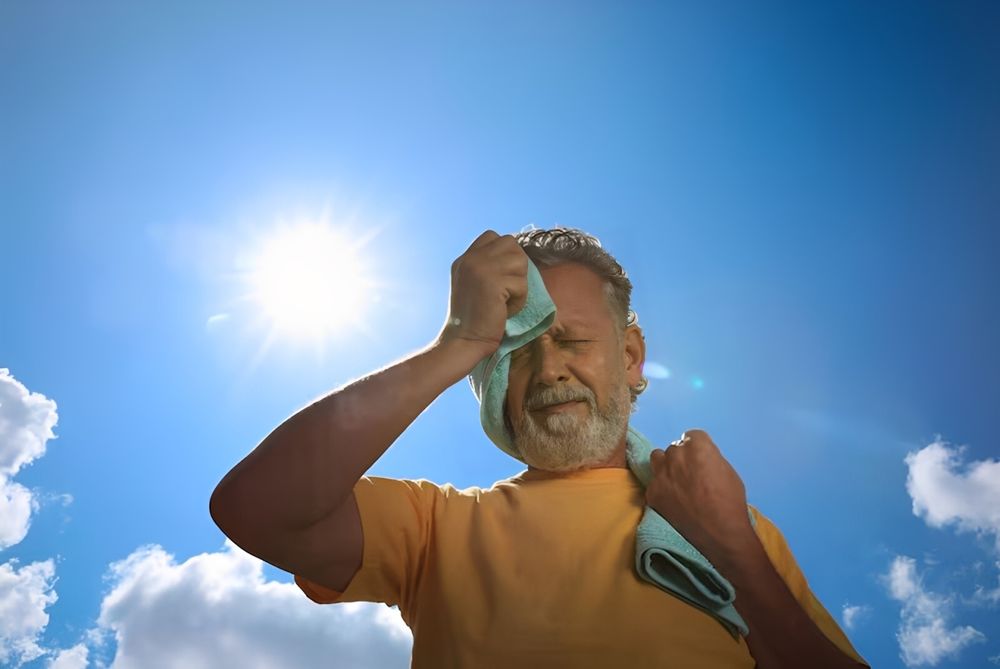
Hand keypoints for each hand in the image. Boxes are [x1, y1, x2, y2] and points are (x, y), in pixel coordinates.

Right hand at [435, 230, 529, 362]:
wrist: (464, 340)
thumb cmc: (474, 318)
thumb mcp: (474, 283)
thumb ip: (487, 267)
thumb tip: (516, 257)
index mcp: (465, 259)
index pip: (493, 236)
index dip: (505, 253)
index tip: (502, 277)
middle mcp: (470, 258)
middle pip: (511, 244)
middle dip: (516, 266)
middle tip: (506, 290)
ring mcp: (480, 267)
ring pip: (520, 262)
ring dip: (519, 284)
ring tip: (504, 301)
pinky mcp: (493, 281)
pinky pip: (522, 284)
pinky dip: (519, 301)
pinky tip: (504, 310)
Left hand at [645, 429, 755, 568]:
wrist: (720, 533)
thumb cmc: (730, 501)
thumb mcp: (727, 471)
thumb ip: (710, 457)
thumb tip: (701, 457)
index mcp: (697, 446)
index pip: (691, 435)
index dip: (697, 448)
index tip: (700, 460)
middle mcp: (675, 455)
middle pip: (674, 448)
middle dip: (681, 458)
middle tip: (690, 475)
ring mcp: (661, 474)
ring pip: (657, 458)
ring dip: (665, 466)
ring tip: (675, 482)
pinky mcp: (652, 492)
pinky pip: (654, 482)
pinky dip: (661, 489)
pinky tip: (672, 501)